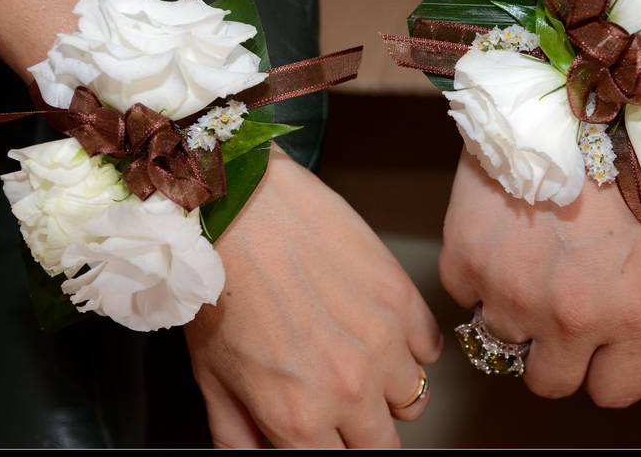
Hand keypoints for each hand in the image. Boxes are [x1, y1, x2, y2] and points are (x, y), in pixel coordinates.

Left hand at [185, 145, 442, 447]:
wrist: (240, 207)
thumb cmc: (218, 284)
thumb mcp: (211, 377)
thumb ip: (240, 437)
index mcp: (298, 419)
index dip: (331, 450)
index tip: (328, 438)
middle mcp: (349, 391)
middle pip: (383, 446)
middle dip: (361, 431)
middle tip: (341, 402)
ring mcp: (385, 344)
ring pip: (413, 399)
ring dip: (389, 390)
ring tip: (359, 358)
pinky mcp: (403, 299)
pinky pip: (429, 349)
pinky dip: (410, 346)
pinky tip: (379, 326)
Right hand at [440, 149, 640, 406]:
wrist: (570, 97)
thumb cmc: (623, 163)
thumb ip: (623, 307)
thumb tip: (591, 339)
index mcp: (635, 314)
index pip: (616, 392)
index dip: (600, 369)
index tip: (591, 347)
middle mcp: (574, 317)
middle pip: (549, 383)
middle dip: (548, 351)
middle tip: (548, 305)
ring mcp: (513, 293)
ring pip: (498, 342)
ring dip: (507, 310)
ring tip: (521, 256)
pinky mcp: (466, 262)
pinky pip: (462, 295)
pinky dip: (474, 272)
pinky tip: (495, 231)